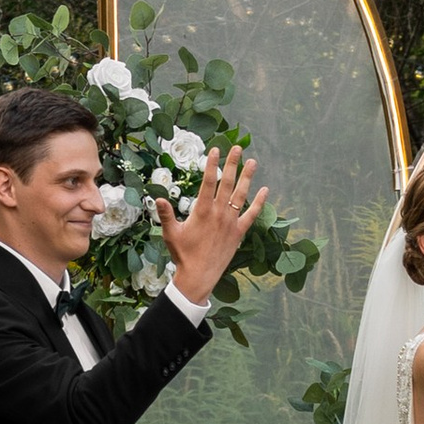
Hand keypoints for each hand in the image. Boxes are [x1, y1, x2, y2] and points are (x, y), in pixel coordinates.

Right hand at [156, 146, 269, 305]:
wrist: (199, 275)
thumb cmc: (183, 255)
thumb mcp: (171, 233)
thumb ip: (166, 214)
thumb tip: (158, 198)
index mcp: (202, 211)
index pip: (208, 181)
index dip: (212, 164)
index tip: (215, 150)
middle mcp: (218, 213)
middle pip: (227, 183)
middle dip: (232, 164)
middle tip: (237, 148)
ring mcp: (231, 222)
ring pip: (241, 195)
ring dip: (247, 177)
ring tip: (253, 162)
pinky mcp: (238, 233)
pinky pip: (251, 215)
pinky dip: (259, 203)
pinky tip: (265, 191)